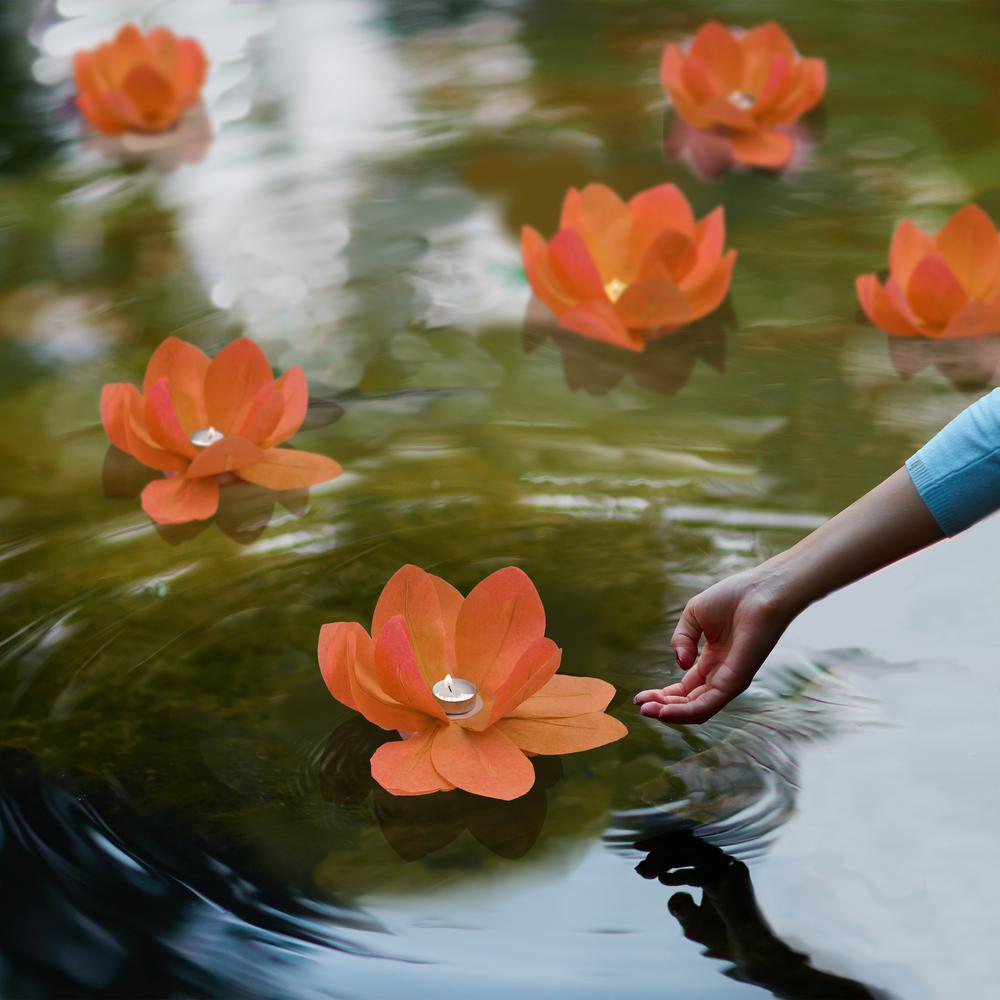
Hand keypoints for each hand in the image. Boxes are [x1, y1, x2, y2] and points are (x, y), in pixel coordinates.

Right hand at [634, 568, 796, 723]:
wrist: (759, 591)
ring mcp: (728, 681)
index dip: (662, 694)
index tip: (640, 696)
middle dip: (662, 706)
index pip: (685, 688)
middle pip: (688, 702)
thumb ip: (680, 639)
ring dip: (670, 714)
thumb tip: (679, 662)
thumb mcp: (693, 616)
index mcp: (711, 661)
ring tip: (647, 711)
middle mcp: (720, 675)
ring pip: (696, 710)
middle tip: (641, 706)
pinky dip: (685, 712)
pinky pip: (707, 705)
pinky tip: (665, 711)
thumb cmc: (733, 598)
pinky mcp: (735, 682)